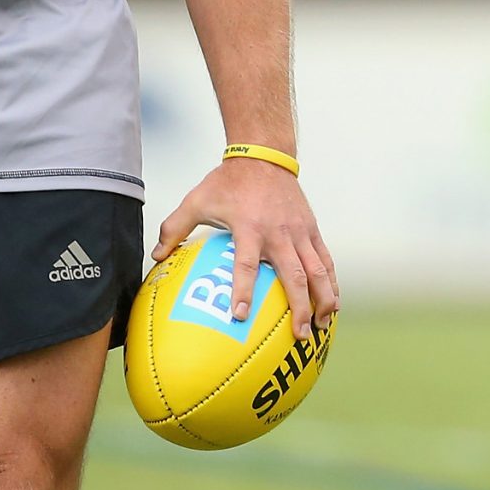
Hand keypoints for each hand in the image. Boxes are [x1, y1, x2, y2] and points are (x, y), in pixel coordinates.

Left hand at [153, 157, 336, 338]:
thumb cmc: (228, 181)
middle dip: (301, 307)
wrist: (265, 155)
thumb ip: (174, 228)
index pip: (246, 265)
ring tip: (324, 325)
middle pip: (295, 276)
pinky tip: (333, 301)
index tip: (239, 316)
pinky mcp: (312, 229)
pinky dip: (331, 281)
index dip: (242, 291)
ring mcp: (300, 232)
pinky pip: (325, 259)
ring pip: (318, 270)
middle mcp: (279, 233)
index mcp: (250, 228)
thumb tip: (155, 258)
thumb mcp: (196, 200)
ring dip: (324, 299)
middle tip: (300, 334)